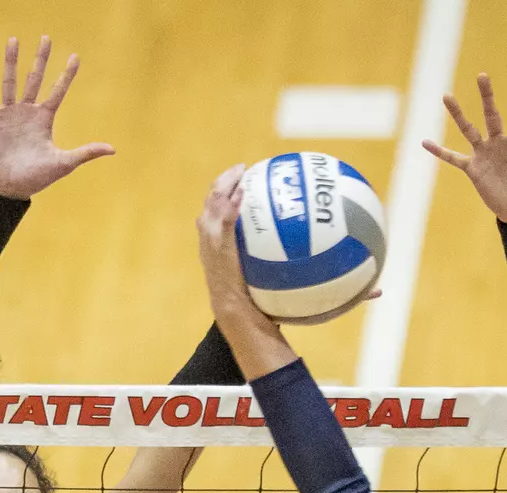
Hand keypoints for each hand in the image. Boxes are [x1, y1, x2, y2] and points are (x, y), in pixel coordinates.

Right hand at [0, 37, 113, 199]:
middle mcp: (26, 112)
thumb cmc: (36, 178)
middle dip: (40, 60)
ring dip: (11, 61)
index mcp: (44, 120)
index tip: (75, 56)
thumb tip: (113, 149)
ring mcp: (7, 114)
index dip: (66, 75)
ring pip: (10, 81)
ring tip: (13, 40)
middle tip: (46, 38)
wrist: (8, 188)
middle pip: (35, 79)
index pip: (58, 91)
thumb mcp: (64, 163)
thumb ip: (86, 153)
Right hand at [197, 166, 269, 322]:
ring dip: (225, 186)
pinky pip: (224, 222)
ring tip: (239, 174)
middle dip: (224, 180)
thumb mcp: (255, 269)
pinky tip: (242, 195)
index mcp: (214, 239)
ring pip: (212, 205)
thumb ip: (265, 253)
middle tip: (240, 169)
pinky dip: (230, 207)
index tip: (240, 177)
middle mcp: (208, 237)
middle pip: (210, 199)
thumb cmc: (249, 294)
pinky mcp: (218, 249)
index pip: (214, 208)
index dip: (224, 189)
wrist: (234, 310)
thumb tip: (298, 246)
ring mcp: (211, 242)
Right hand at [423, 74, 506, 223]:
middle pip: (491, 114)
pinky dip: (439, 152)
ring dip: (458, 114)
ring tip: (446, 96)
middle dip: (487, 96)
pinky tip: (424, 142)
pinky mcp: (473, 169)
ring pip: (469, 129)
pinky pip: (453, 158)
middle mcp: (500, 143)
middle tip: (482, 75)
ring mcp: (485, 154)